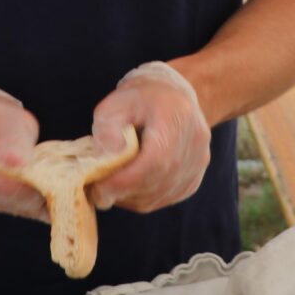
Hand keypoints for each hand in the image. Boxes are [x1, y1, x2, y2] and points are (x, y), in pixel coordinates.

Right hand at [0, 81, 47, 218]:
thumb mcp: (7, 113)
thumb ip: (15, 137)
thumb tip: (18, 164)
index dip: (11, 185)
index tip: (43, 187)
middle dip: (21, 195)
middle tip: (51, 191)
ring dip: (16, 200)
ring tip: (39, 186)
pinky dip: (7, 202)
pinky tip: (20, 189)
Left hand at [90, 60, 210, 213]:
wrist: (171, 96)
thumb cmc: (139, 99)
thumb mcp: (115, 104)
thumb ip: (107, 131)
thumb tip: (105, 163)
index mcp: (177, 117)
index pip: (154, 161)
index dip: (124, 181)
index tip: (97, 189)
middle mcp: (195, 143)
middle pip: (156, 181)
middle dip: (122, 191)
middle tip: (96, 189)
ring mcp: (199, 163)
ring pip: (159, 195)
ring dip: (130, 197)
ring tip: (110, 183)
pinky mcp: (194, 178)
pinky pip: (165, 198)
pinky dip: (142, 198)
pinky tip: (129, 183)